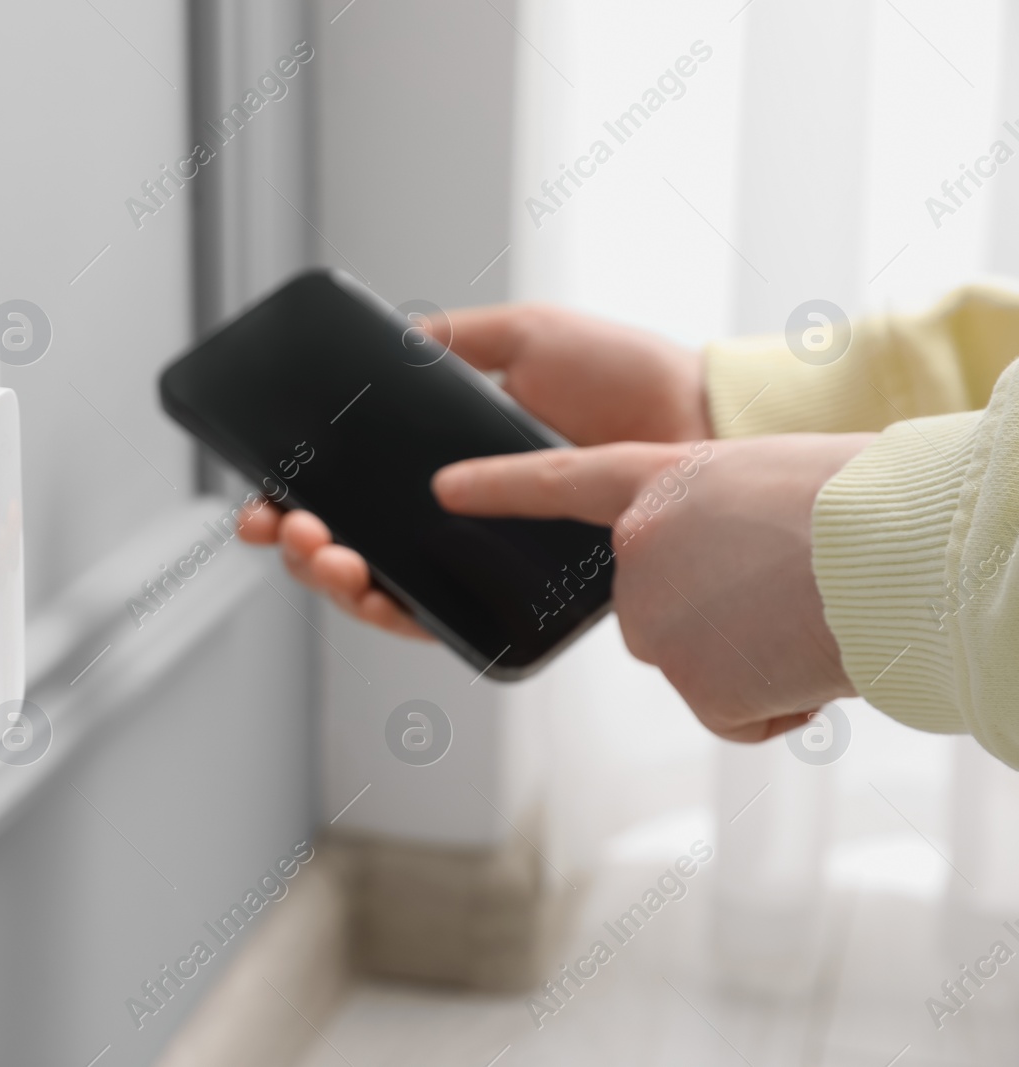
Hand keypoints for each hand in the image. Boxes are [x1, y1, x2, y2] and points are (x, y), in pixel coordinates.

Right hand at [238, 303, 708, 636]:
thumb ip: (457, 340)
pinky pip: (439, 623)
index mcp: (440, 459)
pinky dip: (394, 613)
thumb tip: (396, 338)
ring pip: (378, 591)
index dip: (291, 498)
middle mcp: (449, 519)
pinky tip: (370, 590)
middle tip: (288, 525)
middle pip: (345, 546)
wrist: (696, 422)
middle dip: (296, 542)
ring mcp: (476, 563)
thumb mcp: (527, 336)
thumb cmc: (625, 376)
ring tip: (321, 550)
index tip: (261, 496)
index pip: (346, 488)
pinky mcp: (515, 601)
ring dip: (330, 578)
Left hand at [431, 433, 871, 740]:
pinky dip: (779, 702)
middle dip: (723, 617)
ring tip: (809, 619)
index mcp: (665, 480)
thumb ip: (719, 521)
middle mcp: (639, 548)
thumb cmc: (868, 504)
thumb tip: (728, 577)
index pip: (563, 482)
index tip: (446, 488)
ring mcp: (655, 615)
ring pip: (706, 663)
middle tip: (788, 595)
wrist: (900, 550)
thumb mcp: (774, 482)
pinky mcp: (688, 680)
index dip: (503, 486)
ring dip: (759, 659)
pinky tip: (808, 662)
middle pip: (660, 605)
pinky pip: (738, 710)